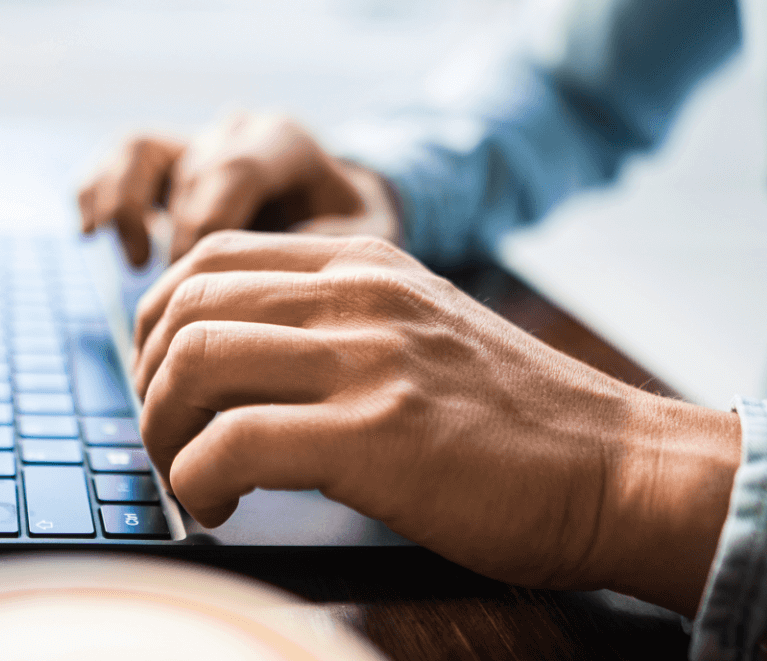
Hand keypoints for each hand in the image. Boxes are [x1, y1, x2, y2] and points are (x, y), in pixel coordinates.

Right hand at [76, 112, 400, 266]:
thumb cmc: (354, 233)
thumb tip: (266, 272)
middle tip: (187, 298)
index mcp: (287, 141)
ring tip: (136, 262)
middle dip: (181, 241)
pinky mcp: (166, 158)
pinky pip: (117, 158)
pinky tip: (90, 234)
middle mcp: (237, 130)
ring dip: (126, 208)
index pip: (233, 171)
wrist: (340, 210)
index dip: (211, 230)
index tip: (208, 285)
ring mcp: (198, 138)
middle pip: (189, 173)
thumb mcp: (364, 240)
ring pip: (139, 150)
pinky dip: (95, 191)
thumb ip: (325, 249)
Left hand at [132, 231, 740, 615]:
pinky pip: (230, 446)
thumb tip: (235, 369)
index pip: (210, 258)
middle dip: (148, 383)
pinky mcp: (374, 436)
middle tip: (167, 441)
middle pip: (184, 307)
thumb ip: (341, 330)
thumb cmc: (523, 427)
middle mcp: (358, 296)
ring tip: (188, 479)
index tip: (163, 382)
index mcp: (365, 266)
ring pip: (192, 365)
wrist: (619, 470)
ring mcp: (367, 359)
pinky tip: (219, 509)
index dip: (158, 322)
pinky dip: (197, 482)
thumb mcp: (423, 336)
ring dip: (162, 433)